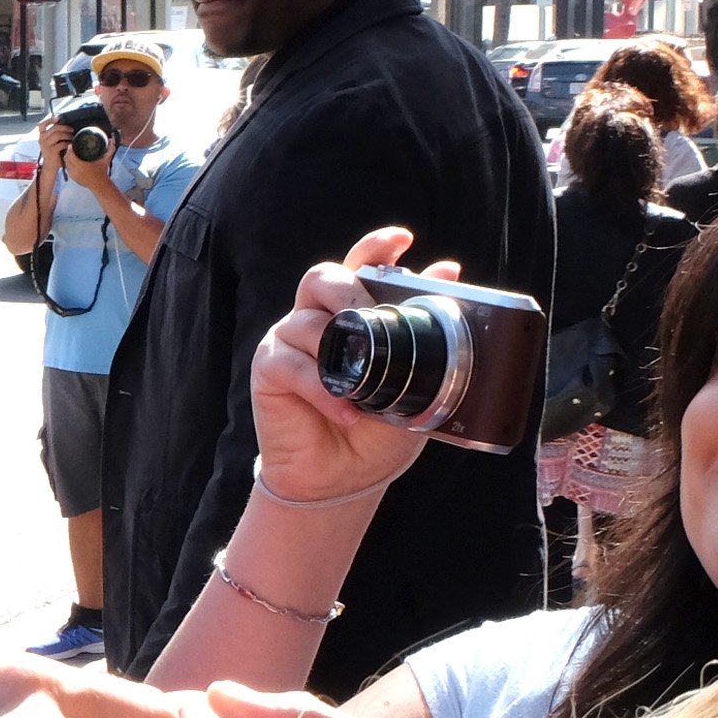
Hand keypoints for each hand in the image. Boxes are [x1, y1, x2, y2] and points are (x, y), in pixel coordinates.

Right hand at [33, 116, 67, 169]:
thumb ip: (54, 133)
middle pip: (54, 128)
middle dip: (65, 127)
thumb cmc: (53, 152)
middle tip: (71, 130)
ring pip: (58, 135)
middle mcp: (42, 139)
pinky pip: (61, 144)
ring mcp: (46, 146)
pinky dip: (67, 143)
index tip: (58, 119)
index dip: (49, 120)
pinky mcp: (51, 151)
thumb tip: (63, 123)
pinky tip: (70, 144)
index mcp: (41, 136)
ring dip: (67, 135)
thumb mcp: (51, 142)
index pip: (42, 125)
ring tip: (72, 137)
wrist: (51, 166)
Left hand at [58, 130, 114, 196]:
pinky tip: (70, 161)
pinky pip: (68, 169)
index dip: (70, 149)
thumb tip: (112, 140)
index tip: (72, 145)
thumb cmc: (103, 172)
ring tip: (70, 153)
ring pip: (66, 164)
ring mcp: (74, 175)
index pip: (70, 155)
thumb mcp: (106, 160)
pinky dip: (68, 165)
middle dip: (68, 152)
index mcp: (81, 165)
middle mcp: (76, 171)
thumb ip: (110, 149)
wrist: (100, 185)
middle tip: (71, 148)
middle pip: (66, 158)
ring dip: (67, 158)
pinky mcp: (73, 179)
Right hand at [249, 226, 455, 504]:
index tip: (402, 239)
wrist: (345, 478)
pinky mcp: (269, 370)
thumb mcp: (415, 383)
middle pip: (322, 277)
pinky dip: (322, 388)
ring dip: (337, 351)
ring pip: (306, 321)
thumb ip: (426, 333)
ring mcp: (290, 342)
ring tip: (362, 387)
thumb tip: (449, 275)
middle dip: (350, 292)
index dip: (376, 246)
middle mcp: (318, 320)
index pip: (360, 267)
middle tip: (370, 314)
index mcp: (353, 316)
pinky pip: (292, 364)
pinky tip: (345, 411)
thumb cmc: (376, 431)